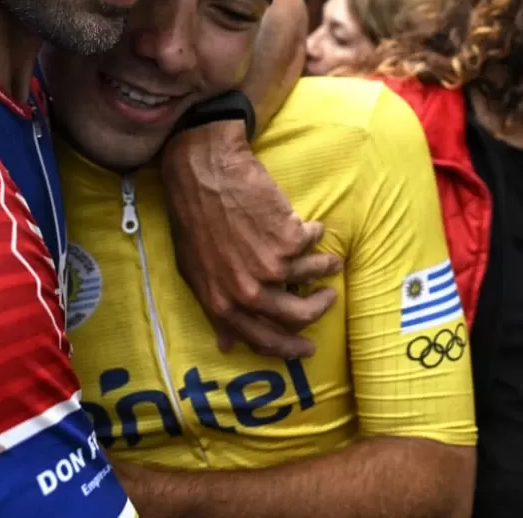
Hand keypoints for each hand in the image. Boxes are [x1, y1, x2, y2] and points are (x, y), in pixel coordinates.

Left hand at [161, 120, 340, 357]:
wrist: (206, 172)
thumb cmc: (193, 218)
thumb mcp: (193, 271)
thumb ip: (215, 309)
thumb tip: (227, 344)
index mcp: (222, 304)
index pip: (262, 341)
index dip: (288, 349)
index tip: (307, 349)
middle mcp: (248, 292)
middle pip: (297, 316)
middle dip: (318, 308)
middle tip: (327, 299)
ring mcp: (271, 267)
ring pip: (314, 277)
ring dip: (326, 269)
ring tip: (330, 261)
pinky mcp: (289, 240)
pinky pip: (313, 242)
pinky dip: (314, 234)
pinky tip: (311, 226)